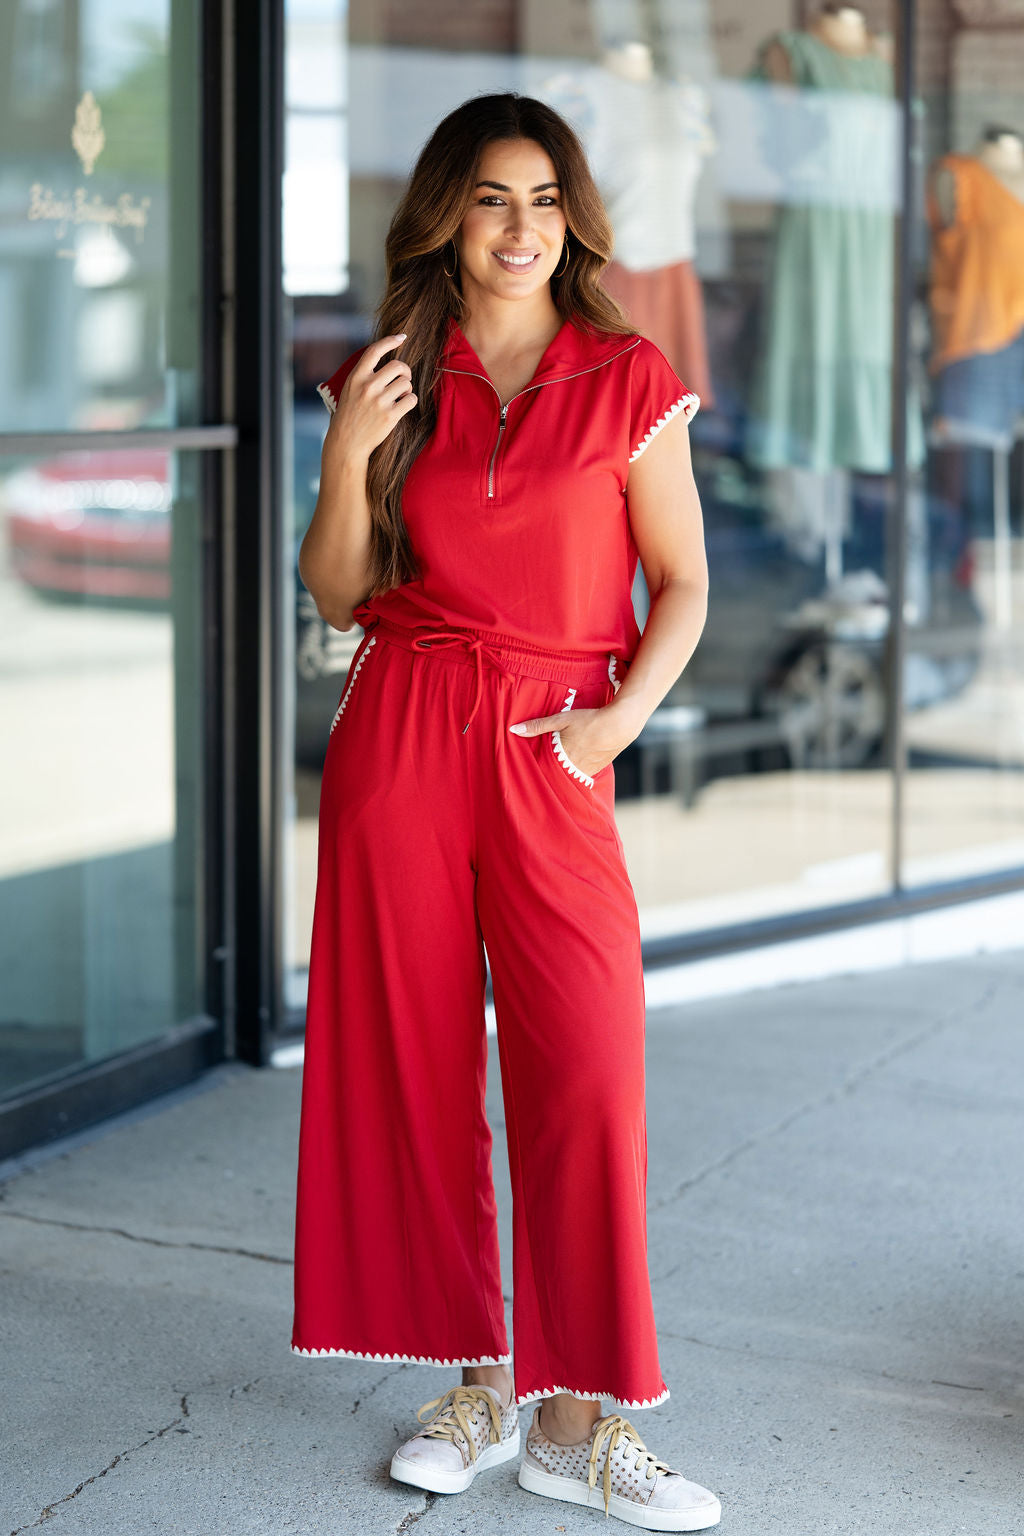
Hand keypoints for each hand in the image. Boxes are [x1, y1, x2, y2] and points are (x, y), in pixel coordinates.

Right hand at [325, 333, 416, 461]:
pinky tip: (403, 406)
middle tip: (404, 379)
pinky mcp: (390, 416)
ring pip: (406, 383)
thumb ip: (365, 375)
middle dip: (405, 371)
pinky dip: (411, 401)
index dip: (390, 341)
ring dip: (407, 389)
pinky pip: (411, 400)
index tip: (401, 337)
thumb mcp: (350, 389)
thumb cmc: (350, 414)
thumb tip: (387, 361)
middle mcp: (367, 386)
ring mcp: (379, 401)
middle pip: (398, 366)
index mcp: (356, 377)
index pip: (375, 351)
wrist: (347, 443)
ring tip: (400, 396)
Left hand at [508, 705, 632, 779]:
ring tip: (561, 762)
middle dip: (550, 769)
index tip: (529, 770)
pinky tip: (577, 759)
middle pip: (556, 773)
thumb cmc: (589, 720)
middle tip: (543, 767)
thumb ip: (538, 726)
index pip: (543, 769)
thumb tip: (514, 730)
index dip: (537, 768)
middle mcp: (574, 767)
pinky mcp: (598, 768)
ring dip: (565, 769)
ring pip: (570, 773)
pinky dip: (578, 768)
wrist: (620, 724)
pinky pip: (583, 772)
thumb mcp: (561, 719)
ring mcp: (588, 770)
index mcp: (562, 757)